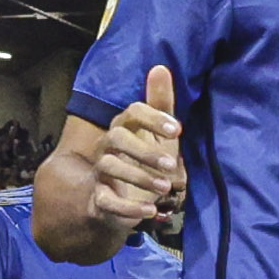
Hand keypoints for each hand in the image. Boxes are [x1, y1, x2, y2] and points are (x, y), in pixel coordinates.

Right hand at [85, 65, 182, 232]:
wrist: (128, 200)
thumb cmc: (146, 162)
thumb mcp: (159, 137)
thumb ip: (160, 105)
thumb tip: (160, 67)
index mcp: (124, 128)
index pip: (131, 113)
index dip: (153, 118)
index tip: (178, 130)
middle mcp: (107, 147)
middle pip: (116, 138)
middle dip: (144, 151)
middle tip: (172, 165)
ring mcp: (101, 173)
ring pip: (109, 167)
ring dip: (138, 177)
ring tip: (165, 188)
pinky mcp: (100, 199)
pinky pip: (106, 201)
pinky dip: (127, 207)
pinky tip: (150, 211)